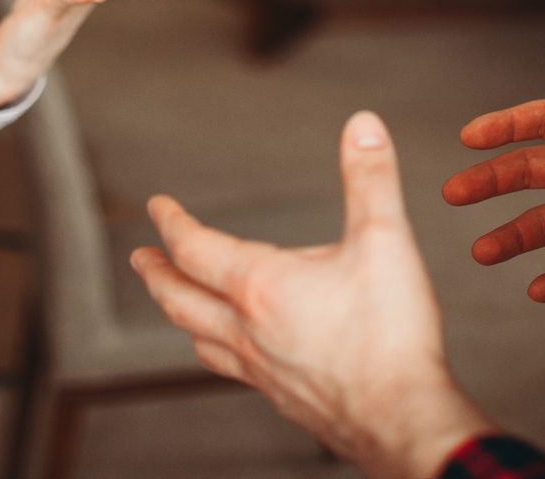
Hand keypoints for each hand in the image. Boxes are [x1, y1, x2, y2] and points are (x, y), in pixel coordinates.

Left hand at [130, 112, 494, 478]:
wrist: (404, 419)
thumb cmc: (392, 337)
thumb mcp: (385, 241)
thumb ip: (370, 180)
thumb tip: (361, 126)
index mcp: (261, 287)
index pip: (195, 249)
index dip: (172, 222)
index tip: (157, 205)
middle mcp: (248, 331)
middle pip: (180, 300)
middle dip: (156, 274)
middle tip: (140, 258)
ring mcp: (262, 371)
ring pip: (202, 341)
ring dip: (182, 316)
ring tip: (179, 304)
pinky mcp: (284, 399)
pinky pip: (235, 371)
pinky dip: (221, 351)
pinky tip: (241, 353)